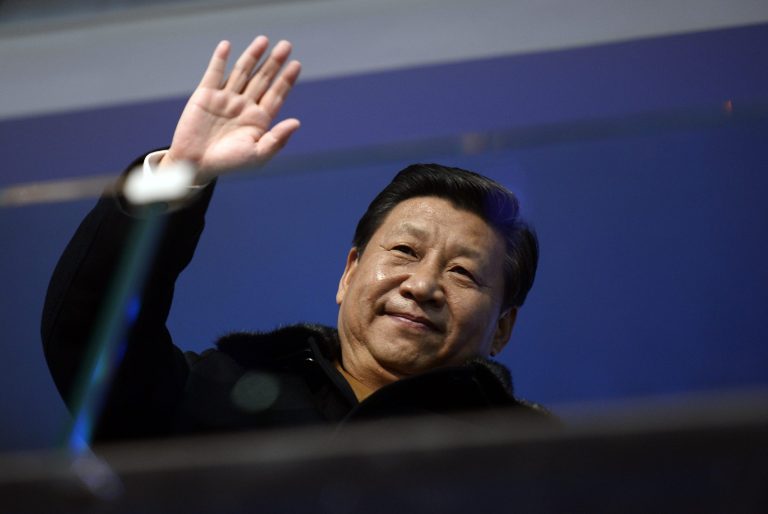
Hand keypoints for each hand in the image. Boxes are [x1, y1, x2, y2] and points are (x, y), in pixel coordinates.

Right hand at [160, 36, 300, 176]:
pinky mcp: (205, 95)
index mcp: (258, 120)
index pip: (276, 95)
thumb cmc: (228, 164)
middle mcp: (244, 106)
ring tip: (263, 40)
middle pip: (262, 79)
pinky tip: (227, 46)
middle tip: (286, 46)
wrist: (196, 165)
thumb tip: (297, 122)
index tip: (296, 65)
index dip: (286, 80)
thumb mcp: (257, 155)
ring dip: (252, 56)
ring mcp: (225, 99)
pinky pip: (214, 74)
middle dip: (274, 63)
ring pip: (242, 72)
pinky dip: (220, 60)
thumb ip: (277, 139)